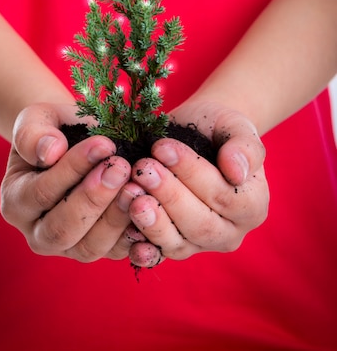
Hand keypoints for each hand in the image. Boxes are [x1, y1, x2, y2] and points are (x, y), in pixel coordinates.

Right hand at [0, 102, 138, 261]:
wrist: (77, 142)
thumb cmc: (54, 129)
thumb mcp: (37, 119)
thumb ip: (33, 133)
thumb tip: (49, 152)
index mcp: (16, 201)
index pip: (41, 192)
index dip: (73, 169)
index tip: (104, 144)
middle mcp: (38, 233)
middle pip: (62, 230)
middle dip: (94, 199)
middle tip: (121, 167)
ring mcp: (70, 248)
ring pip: (90, 247)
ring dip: (116, 217)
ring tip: (137, 185)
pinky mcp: (101, 250)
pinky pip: (118, 252)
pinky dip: (136, 235)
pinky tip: (151, 209)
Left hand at [127, 100, 268, 266]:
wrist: (197, 133)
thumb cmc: (218, 128)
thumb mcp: (236, 127)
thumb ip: (245, 148)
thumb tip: (236, 171)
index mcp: (253, 205)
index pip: (223, 196)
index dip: (191, 173)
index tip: (162, 148)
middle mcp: (230, 232)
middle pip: (200, 224)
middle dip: (168, 196)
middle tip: (142, 170)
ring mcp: (200, 244)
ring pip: (178, 243)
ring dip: (152, 222)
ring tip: (130, 195)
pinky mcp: (173, 246)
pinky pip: (157, 253)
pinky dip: (142, 248)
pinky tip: (126, 234)